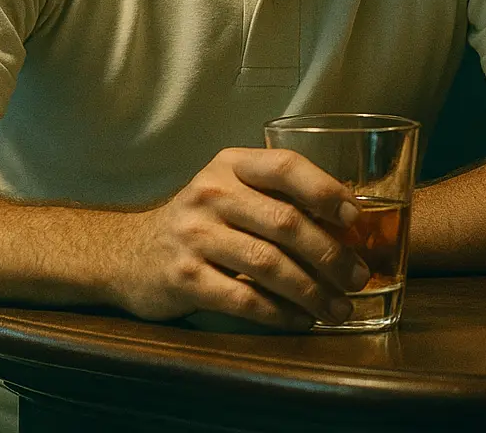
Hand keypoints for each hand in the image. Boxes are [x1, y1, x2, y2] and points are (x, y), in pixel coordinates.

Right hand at [111, 147, 370, 328]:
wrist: (127, 254)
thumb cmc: (199, 223)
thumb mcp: (230, 192)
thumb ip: (276, 198)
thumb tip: (348, 226)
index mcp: (231, 165)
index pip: (285, 166)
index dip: (325, 190)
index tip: (355, 218)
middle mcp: (211, 194)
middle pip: (285, 222)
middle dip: (330, 254)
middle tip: (358, 277)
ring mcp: (194, 236)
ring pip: (269, 264)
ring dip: (312, 291)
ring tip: (338, 308)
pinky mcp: (184, 278)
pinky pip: (244, 299)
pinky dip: (280, 313)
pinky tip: (301, 320)